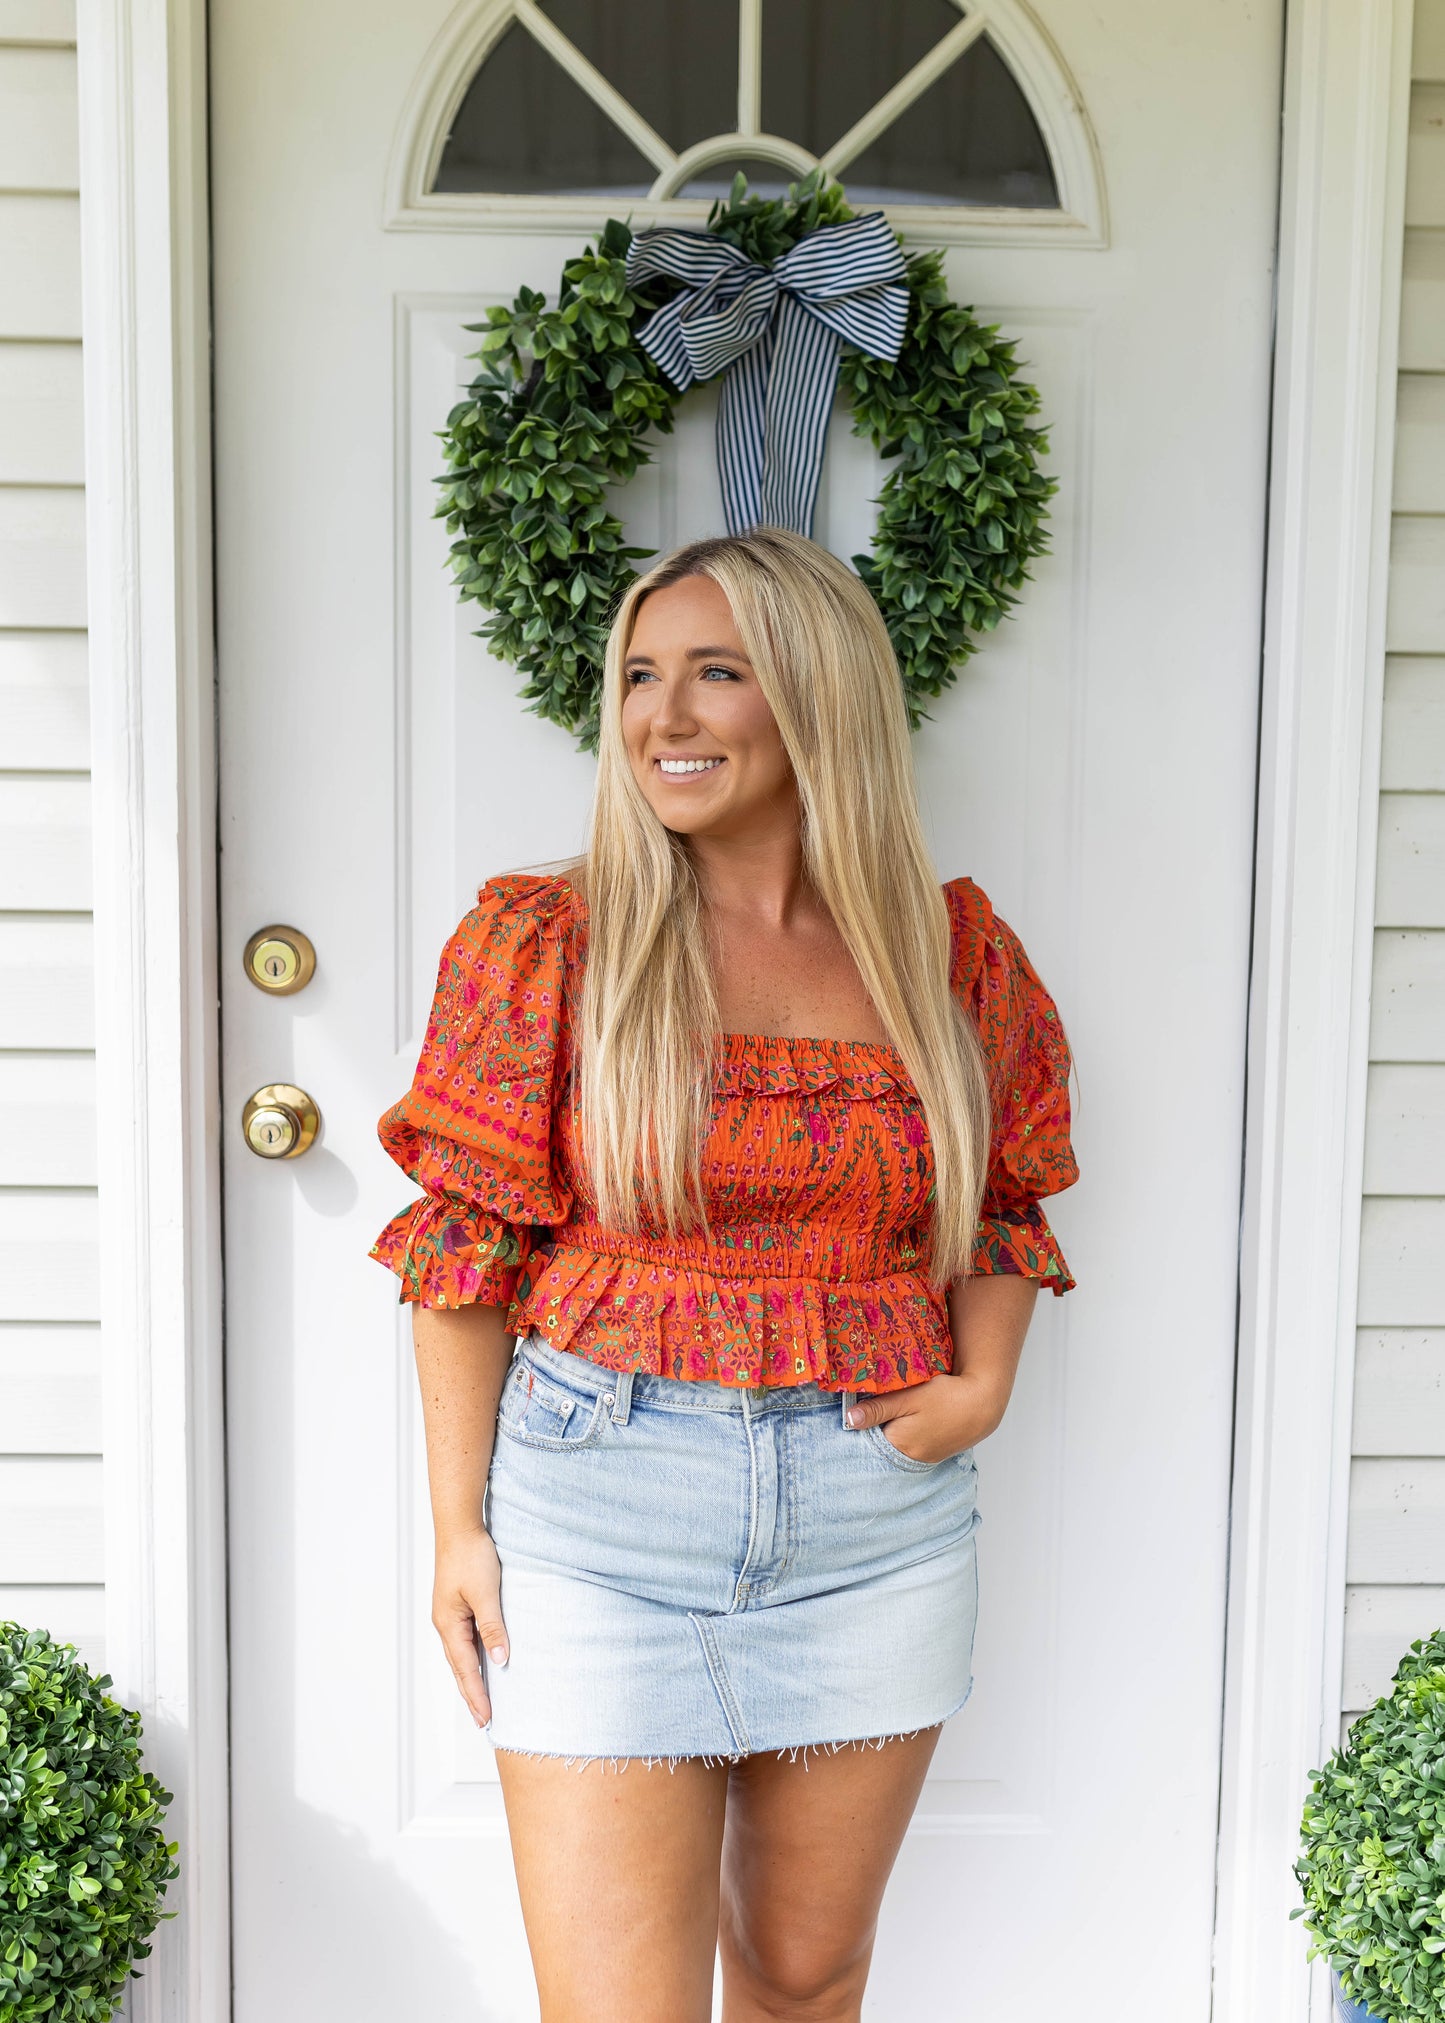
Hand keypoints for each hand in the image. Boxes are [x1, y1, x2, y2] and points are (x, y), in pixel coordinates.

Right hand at [432, 1525, 508, 1726]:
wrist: (459, 1528)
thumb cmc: (471, 1557)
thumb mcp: (485, 1594)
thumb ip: (493, 1628)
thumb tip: (500, 1661)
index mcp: (449, 1625)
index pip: (466, 1670)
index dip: (477, 1695)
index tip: (487, 1719)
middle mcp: (446, 1625)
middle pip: (460, 1668)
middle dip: (472, 1694)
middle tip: (484, 1721)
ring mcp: (450, 1616)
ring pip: (462, 1656)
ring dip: (472, 1678)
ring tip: (483, 1700)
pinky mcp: (458, 1606)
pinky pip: (466, 1640)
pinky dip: (475, 1658)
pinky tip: (485, 1662)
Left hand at [844, 1369, 1007, 1463]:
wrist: (983, 1403)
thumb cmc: (946, 1397)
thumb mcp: (909, 1397)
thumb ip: (879, 1408)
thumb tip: (850, 1419)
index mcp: (899, 1444)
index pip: (867, 1439)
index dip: (863, 1423)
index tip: (858, 1409)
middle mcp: (910, 1457)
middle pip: (882, 1443)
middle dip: (877, 1427)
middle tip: (878, 1405)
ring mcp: (925, 1457)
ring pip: (898, 1443)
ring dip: (894, 1429)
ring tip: (899, 1410)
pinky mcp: (936, 1452)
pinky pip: (913, 1445)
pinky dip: (909, 1433)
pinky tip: (914, 1417)